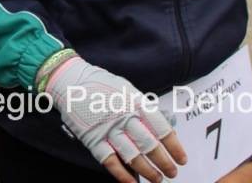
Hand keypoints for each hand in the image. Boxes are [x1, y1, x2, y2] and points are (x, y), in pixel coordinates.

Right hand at [43, 56, 184, 182]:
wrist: (69, 80)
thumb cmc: (100, 84)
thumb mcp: (126, 89)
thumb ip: (142, 107)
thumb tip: (161, 129)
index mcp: (135, 102)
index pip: (161, 128)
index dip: (174, 146)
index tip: (181, 158)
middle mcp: (123, 116)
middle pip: (150, 145)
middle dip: (164, 162)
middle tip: (172, 172)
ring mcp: (107, 129)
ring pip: (133, 156)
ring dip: (148, 171)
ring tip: (157, 179)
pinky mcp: (92, 139)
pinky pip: (110, 161)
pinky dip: (122, 174)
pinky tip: (132, 182)